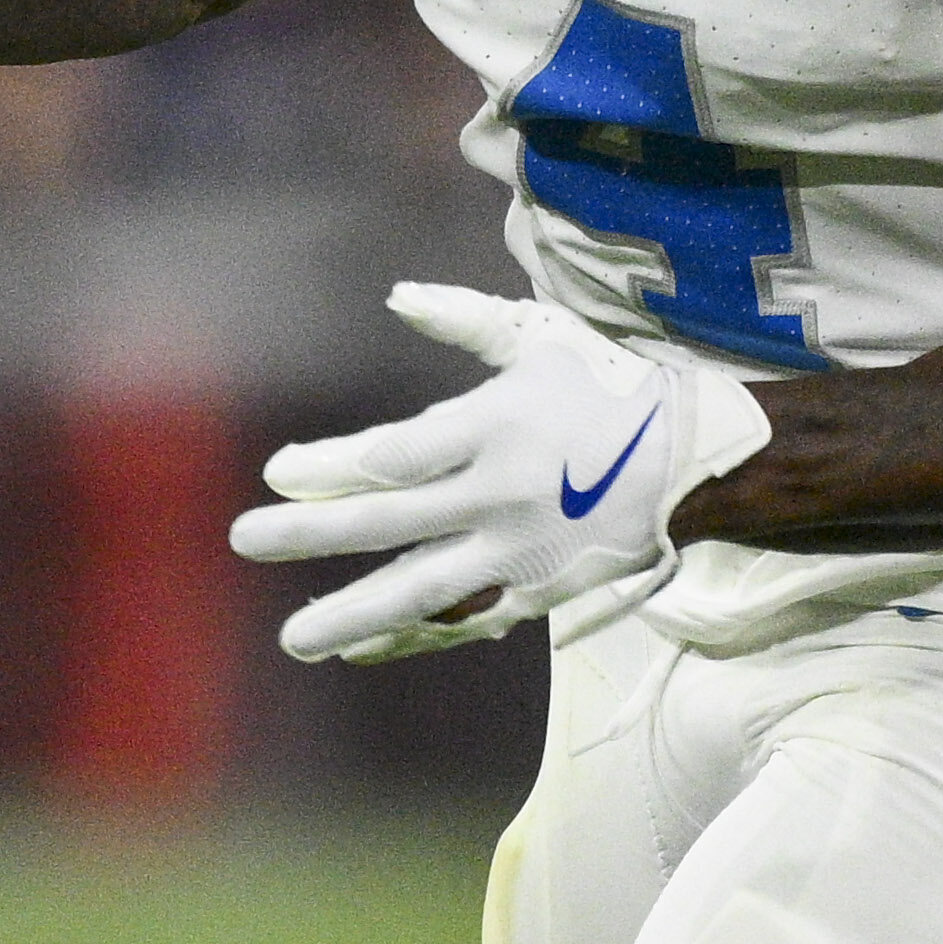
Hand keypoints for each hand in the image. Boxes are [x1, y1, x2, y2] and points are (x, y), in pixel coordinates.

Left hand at [227, 282, 770, 663]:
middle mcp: (503, 493)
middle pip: (388, 521)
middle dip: (309, 533)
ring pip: (423, 590)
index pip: (394, 456)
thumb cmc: (606, 385)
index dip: (329, 468)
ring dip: (351, 615)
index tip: (278, 473)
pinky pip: (466, 617)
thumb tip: (396, 296)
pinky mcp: (542, 588)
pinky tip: (360, 647)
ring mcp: (523, 550)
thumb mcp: (539, 337)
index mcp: (497, 427)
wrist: (699, 455)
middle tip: (244, 540)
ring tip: (294, 640)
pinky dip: (413, 637)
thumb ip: (463, 319)